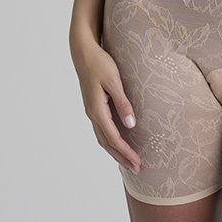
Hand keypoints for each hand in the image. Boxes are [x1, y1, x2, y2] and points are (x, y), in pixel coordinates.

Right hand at [72, 39, 141, 173]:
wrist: (83, 52)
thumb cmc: (100, 63)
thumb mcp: (114, 81)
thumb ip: (123, 103)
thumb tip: (131, 125)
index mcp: (97, 110)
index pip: (113, 138)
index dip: (126, 152)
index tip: (138, 162)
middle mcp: (92, 114)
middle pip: (107, 143)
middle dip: (121, 157)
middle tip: (137, 169)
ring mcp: (92, 111)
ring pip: (103, 138)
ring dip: (116, 151)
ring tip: (129, 162)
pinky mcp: (94, 107)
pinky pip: (102, 130)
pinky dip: (110, 141)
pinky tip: (119, 143)